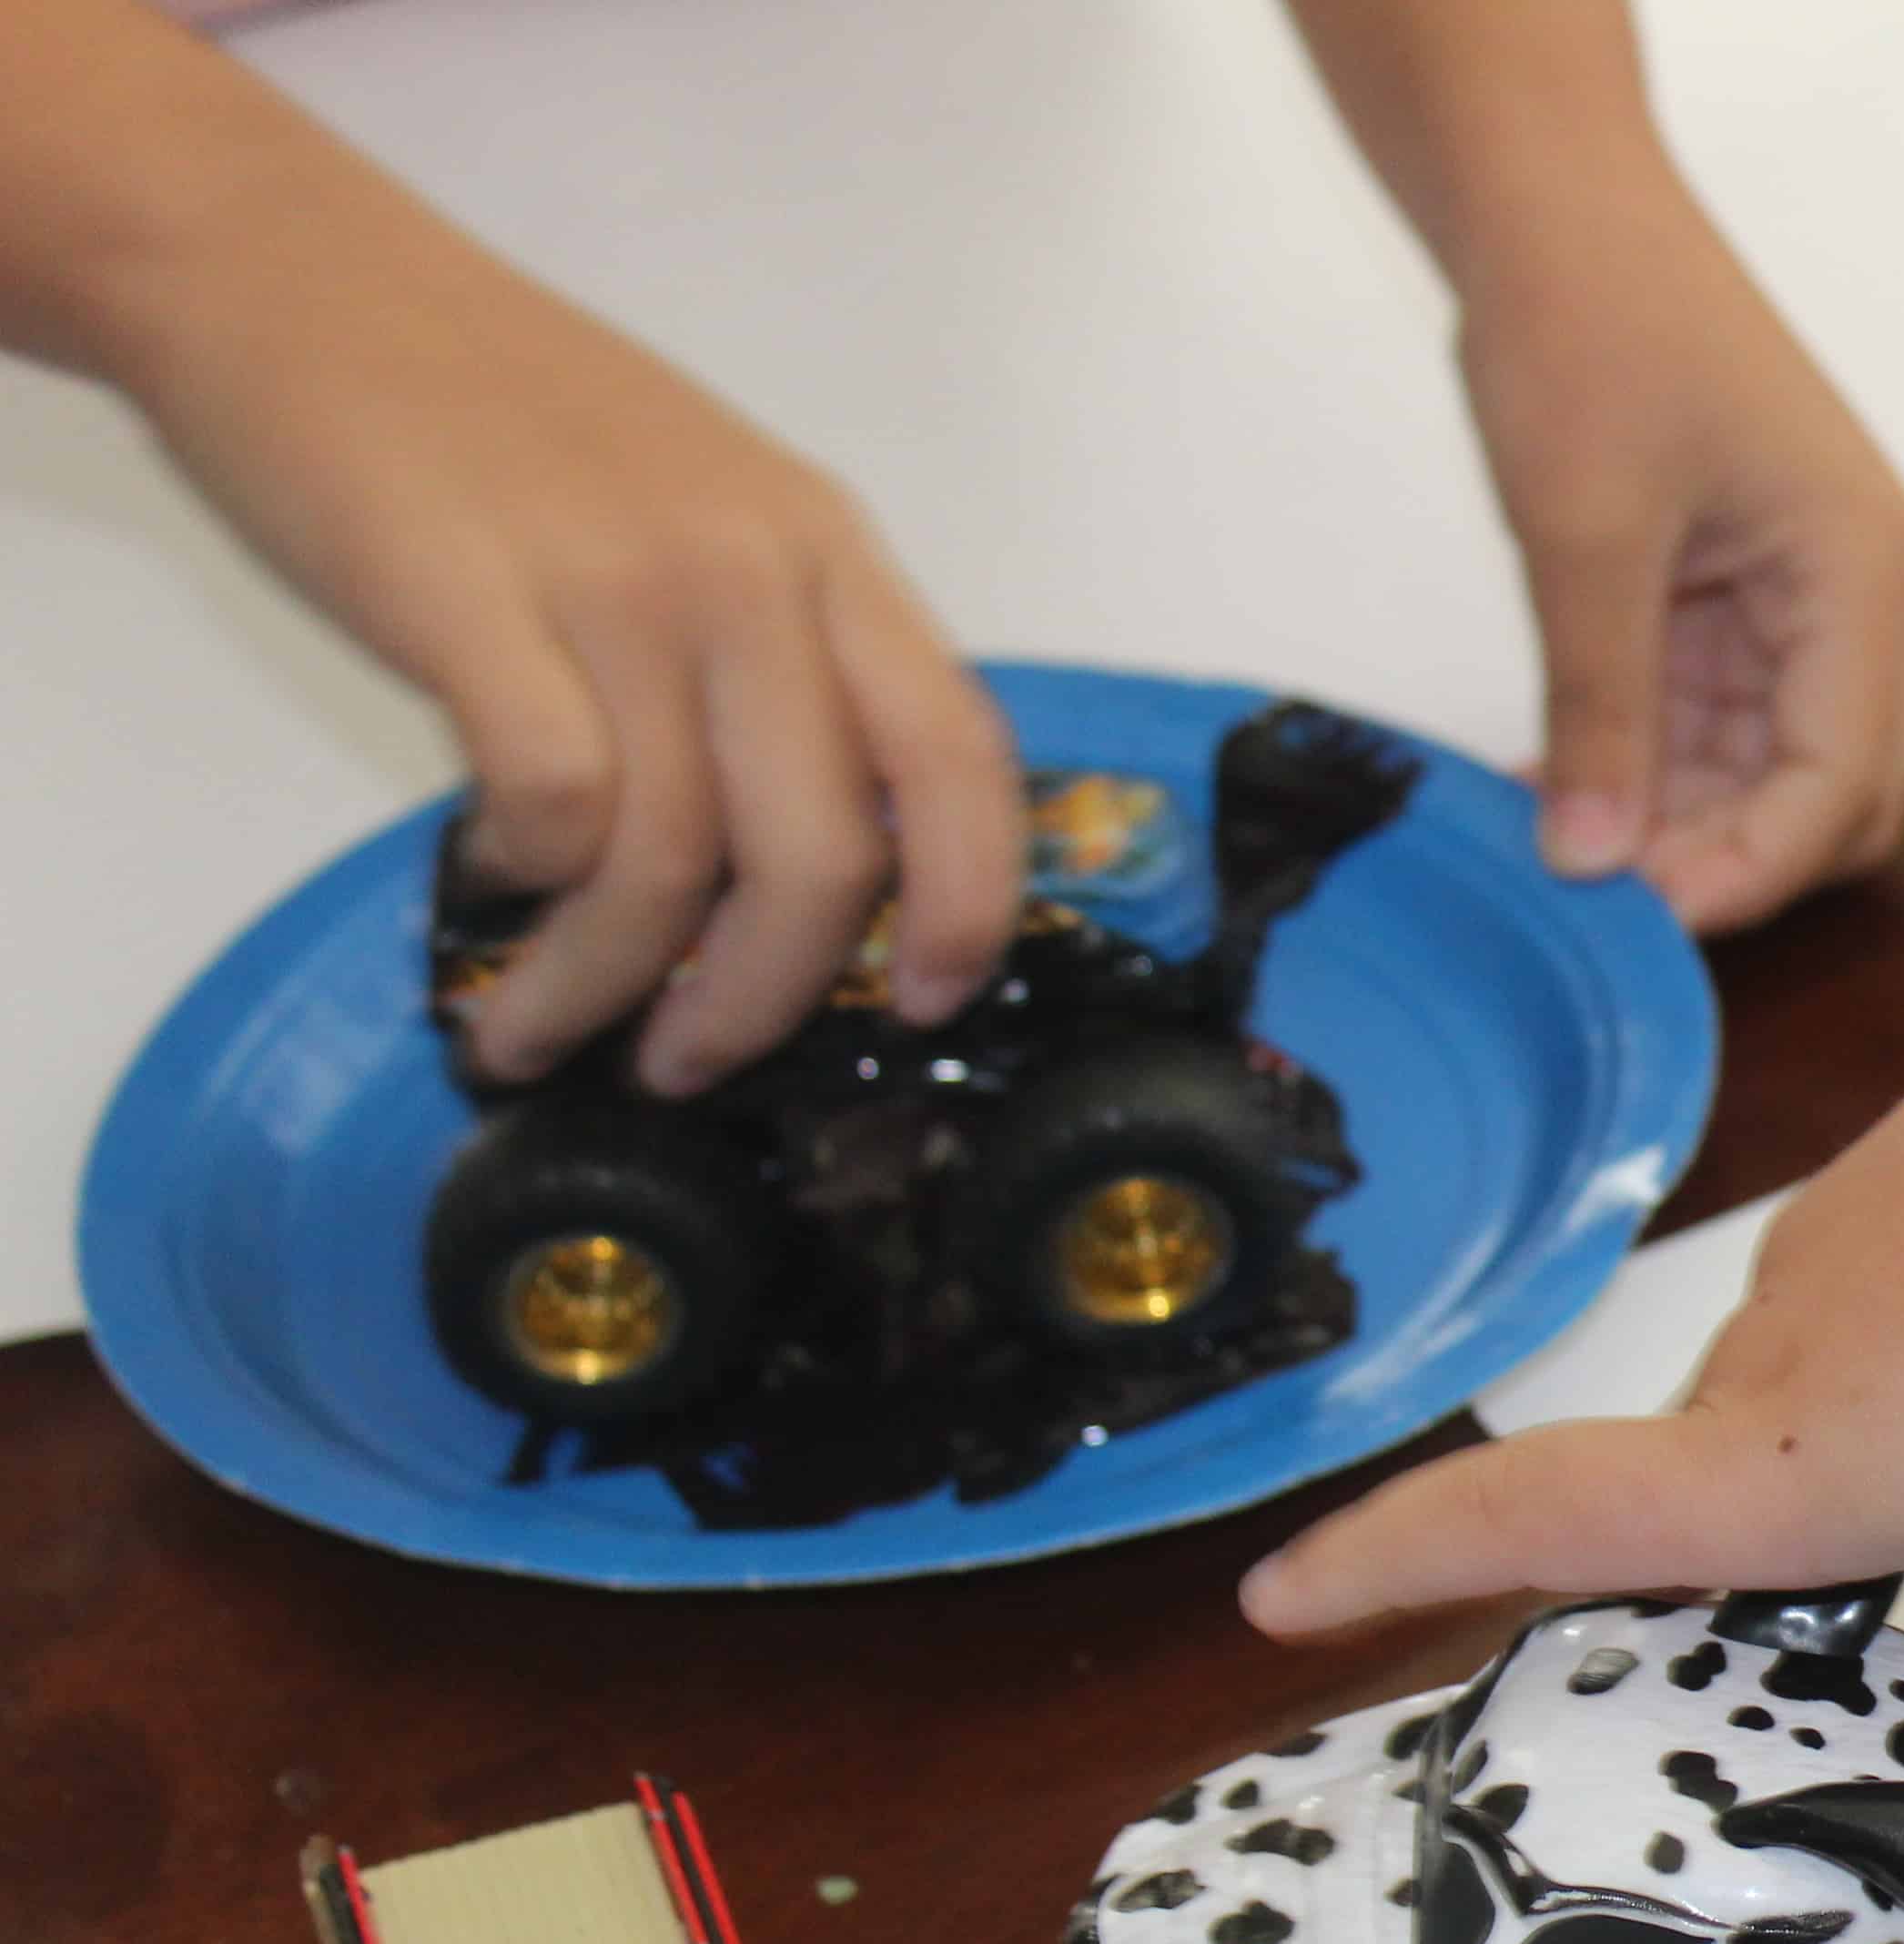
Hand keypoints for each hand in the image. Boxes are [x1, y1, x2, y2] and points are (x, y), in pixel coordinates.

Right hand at [105, 169, 1017, 1090]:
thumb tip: (821, 851)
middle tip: (688, 1063)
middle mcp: (751, 572)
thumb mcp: (702, 503)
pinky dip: (528, 880)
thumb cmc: (495, 408)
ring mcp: (618, 583)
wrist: (288, 271)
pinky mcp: (475, 600)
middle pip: (821, 857)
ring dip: (606, 984)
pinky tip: (490, 887)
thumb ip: (780, 650)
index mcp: (827, 552)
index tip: (922, 1004)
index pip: (959, 759)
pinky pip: (552, 804)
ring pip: (671, 860)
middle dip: (759, 1001)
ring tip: (538, 1033)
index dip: (967, 904)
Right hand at [1237, 977, 1903, 1943]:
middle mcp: (1780, 1346)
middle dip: (1632, 1577)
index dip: (1388, 1563)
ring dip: (1779, 1496)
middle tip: (1621, 1666)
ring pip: (1767, 1410)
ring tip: (1848, 1586)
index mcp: (1785, 1452)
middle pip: (1658, 1488)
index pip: (1529, 1519)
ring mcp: (1848, 1256)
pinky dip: (1876, 1409)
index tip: (1272, 1599)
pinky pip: (1857, 1335)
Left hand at [1447, 173, 1903, 929]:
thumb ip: (1599, 709)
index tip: (1633, 919)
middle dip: (1728, 859)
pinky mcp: (1732, 588)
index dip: (1745, 871)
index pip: (1842, 786)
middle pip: (1832, 796)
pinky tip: (1555, 783)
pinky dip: (1642, 760)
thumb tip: (1594, 862)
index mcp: (1862, 578)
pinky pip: (1709, 715)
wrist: (1551, 200)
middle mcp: (1854, 598)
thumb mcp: (1584, 535)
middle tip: (1600, 898)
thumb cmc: (1590, 323)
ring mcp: (1796, 595)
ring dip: (1675, 817)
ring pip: (1765, 767)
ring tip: (1557, 843)